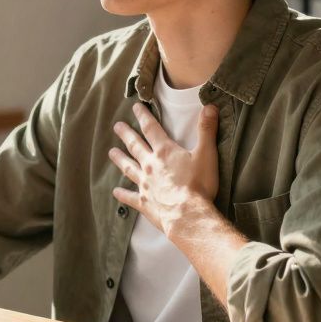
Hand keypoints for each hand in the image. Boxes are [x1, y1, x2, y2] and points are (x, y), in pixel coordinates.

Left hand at [109, 102, 218, 236]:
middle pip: (135, 146)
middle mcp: (151, 166)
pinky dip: (123, 194)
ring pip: (128, 168)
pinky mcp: (144, 202)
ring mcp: (145, 184)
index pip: (151, 129)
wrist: (188, 215)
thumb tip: (210, 106)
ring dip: (120, 159)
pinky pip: (130, 197)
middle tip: (117, 126)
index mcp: (165, 152)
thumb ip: (207, 130)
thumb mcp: (207, 154)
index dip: (143, 116)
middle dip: (126, 134)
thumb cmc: (199, 185)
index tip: (135, 107)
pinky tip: (115, 191)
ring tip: (111, 152)